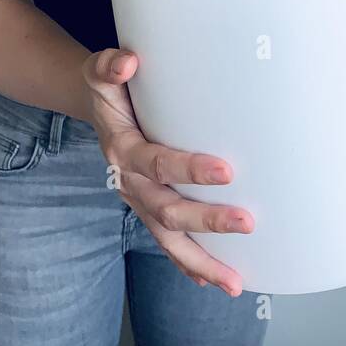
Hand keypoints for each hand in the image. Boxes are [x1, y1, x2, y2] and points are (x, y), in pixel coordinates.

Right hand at [81, 49, 250, 296]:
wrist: (98, 110)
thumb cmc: (111, 89)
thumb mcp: (100, 72)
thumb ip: (110, 65)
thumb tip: (128, 63)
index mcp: (123, 150)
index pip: (158, 164)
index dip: (190, 169)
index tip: (226, 170)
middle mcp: (130, 184)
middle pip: (168, 211)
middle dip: (207, 221)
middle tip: (247, 222)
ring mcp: (140, 203)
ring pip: (169, 240)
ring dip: (202, 262)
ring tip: (235, 283)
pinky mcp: (150, 212)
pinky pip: (169, 245)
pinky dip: (190, 266)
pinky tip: (216, 281)